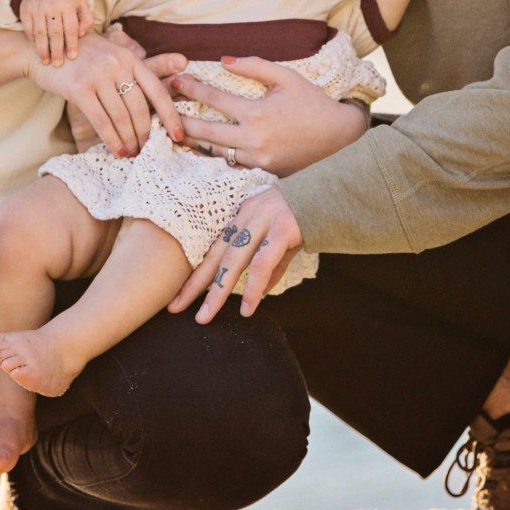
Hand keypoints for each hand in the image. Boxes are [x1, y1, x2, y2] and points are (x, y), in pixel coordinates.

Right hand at [19, 0, 93, 66]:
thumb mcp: (80, 4)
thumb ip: (86, 19)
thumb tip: (81, 35)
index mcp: (68, 4)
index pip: (71, 27)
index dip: (72, 43)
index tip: (72, 57)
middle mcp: (52, 4)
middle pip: (55, 32)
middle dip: (57, 50)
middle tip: (58, 64)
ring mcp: (37, 7)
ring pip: (40, 33)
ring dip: (43, 49)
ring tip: (46, 61)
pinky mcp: (25, 9)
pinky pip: (29, 29)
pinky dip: (33, 40)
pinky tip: (38, 49)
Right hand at [29, 30, 186, 157]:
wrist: (41, 52)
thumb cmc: (79, 58)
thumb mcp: (108, 55)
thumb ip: (129, 72)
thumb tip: (154, 99)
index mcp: (129, 58)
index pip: (157, 90)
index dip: (170, 115)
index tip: (178, 135)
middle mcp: (117, 64)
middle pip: (140, 108)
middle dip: (145, 133)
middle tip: (146, 149)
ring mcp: (98, 75)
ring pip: (121, 118)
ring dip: (129, 140)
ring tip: (132, 153)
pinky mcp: (79, 88)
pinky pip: (102, 121)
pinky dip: (112, 139)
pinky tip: (117, 150)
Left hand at [169, 59, 368, 175]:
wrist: (339, 138)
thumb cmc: (312, 103)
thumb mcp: (286, 77)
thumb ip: (254, 66)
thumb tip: (223, 60)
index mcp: (257, 113)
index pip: (214, 99)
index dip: (191, 88)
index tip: (175, 81)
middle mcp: (252, 140)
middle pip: (204, 131)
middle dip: (179, 119)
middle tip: (159, 111)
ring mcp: (256, 160)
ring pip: (213, 151)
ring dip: (191, 141)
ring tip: (171, 131)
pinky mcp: (261, 172)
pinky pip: (229, 164)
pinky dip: (211, 156)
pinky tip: (197, 150)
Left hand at [169, 187, 303, 321]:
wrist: (334, 193)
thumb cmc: (307, 216)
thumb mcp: (281, 240)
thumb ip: (271, 265)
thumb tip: (261, 292)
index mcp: (243, 215)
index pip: (214, 249)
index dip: (195, 272)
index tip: (177, 295)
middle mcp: (248, 215)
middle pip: (216, 255)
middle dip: (194, 284)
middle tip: (174, 308)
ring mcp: (264, 220)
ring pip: (234, 261)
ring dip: (217, 291)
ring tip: (205, 316)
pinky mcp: (283, 229)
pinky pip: (263, 263)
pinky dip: (254, 288)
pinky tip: (246, 309)